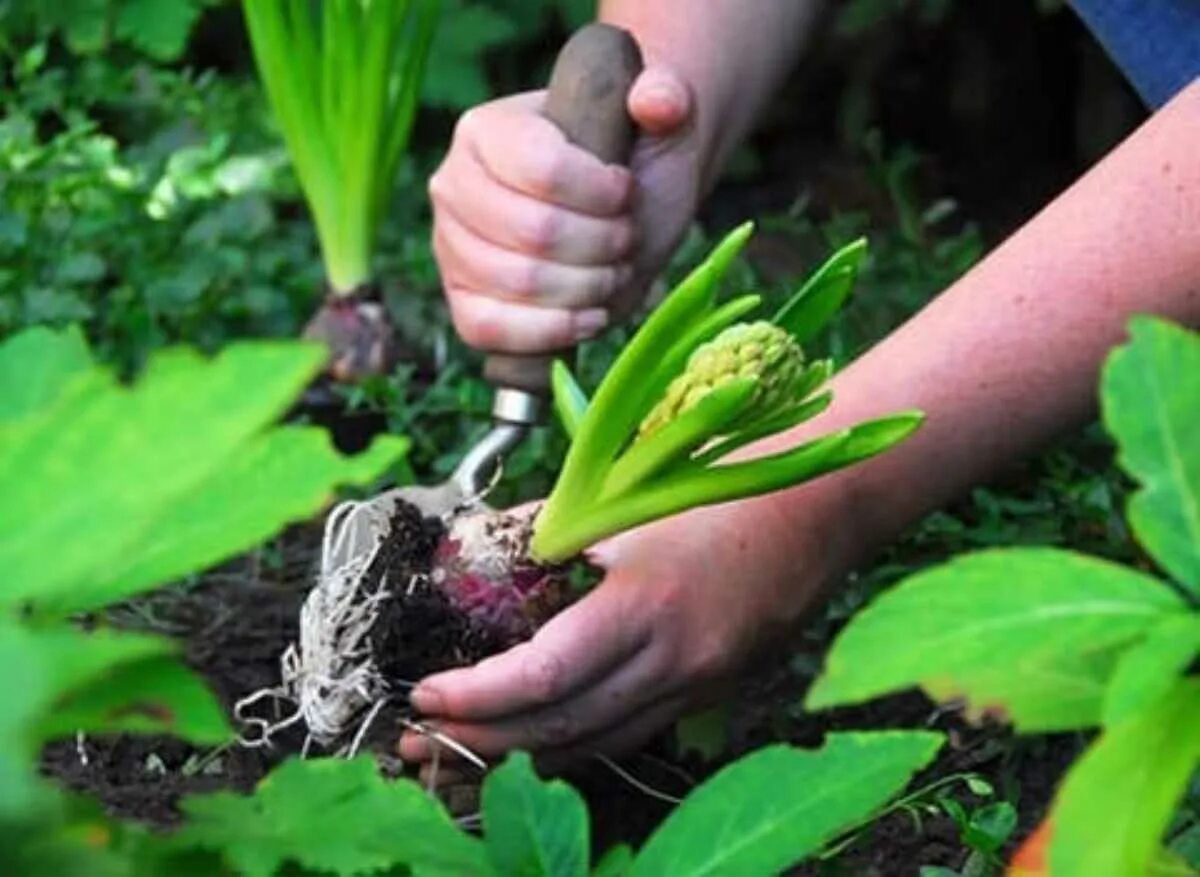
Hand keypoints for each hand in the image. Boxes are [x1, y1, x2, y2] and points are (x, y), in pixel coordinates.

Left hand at [399, 496, 835, 771]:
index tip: (425, 695)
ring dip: (520, 756)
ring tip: (456, 755)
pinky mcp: (713, 694)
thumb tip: (469, 551)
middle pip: (562, 727)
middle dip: (480, 741)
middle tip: (415, 741)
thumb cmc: (717, 488)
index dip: (476, 696)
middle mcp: (676, 659)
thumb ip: (542, 528)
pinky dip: (573, 744)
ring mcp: (700, 686)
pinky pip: (631, 736)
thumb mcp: (624, 497)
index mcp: (648, 603)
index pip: (545, 676)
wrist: (816, 508)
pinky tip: (533, 742)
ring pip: (595, 746)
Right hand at [429, 65, 702, 353]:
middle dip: (602, 244)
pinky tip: (590, 315)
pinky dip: (553, 331)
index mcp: (485, 131)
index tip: (626, 192)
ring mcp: (451, 249)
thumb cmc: (630, 162)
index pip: (542, 169)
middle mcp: (454, 187)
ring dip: (589, 287)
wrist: (619, 215)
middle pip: (535, 232)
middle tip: (626, 238)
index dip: (600, 193)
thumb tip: (657, 101)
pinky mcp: (462, 303)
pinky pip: (490, 330)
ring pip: (521, 284)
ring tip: (614, 271)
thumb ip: (665, 95)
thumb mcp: (657, 120)